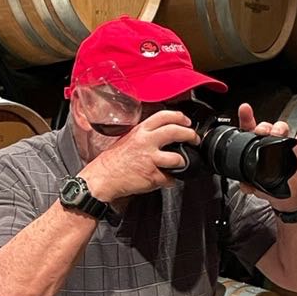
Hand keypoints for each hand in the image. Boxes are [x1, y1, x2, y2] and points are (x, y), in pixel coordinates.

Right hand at [79, 110, 199, 200]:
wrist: (102, 178)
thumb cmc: (113, 161)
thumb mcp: (128, 139)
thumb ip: (145, 135)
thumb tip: (161, 134)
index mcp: (141, 131)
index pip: (164, 116)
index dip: (180, 117)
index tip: (186, 122)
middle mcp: (146, 142)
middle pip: (175, 131)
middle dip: (190, 135)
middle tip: (194, 139)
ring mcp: (150, 159)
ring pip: (178, 157)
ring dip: (184, 161)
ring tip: (182, 163)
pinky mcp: (152, 175)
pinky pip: (170, 178)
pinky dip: (171, 180)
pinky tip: (168, 179)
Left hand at [238, 103, 296, 210]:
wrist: (286, 196)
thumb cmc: (269, 185)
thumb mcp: (254, 185)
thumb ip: (247, 184)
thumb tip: (244, 185)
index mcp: (255, 148)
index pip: (248, 129)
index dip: (246, 118)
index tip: (244, 110)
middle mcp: (269, 143)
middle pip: (265, 127)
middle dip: (263, 127)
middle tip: (261, 132)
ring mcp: (284, 145)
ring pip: (281, 129)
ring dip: (279, 128)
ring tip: (277, 133)